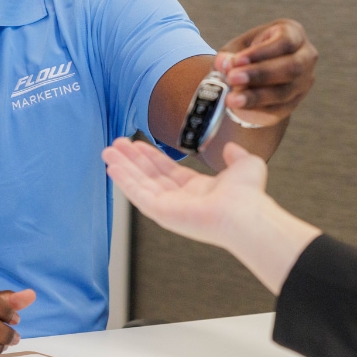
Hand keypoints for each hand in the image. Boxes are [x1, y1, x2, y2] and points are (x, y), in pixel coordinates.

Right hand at [102, 137, 270, 247]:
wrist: (244, 212)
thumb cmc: (248, 195)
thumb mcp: (245, 165)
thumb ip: (235, 155)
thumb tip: (230, 148)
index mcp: (197, 189)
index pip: (167, 171)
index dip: (150, 156)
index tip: (136, 144)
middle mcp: (180, 199)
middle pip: (149, 175)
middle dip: (132, 159)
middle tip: (116, 144)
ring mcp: (169, 207)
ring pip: (140, 183)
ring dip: (123, 167)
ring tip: (108, 151)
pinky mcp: (160, 212)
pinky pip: (137, 194)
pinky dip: (124, 180)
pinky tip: (112, 166)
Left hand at [215, 19, 316, 126]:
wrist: (254, 77)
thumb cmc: (247, 55)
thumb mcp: (236, 49)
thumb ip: (229, 56)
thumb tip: (224, 63)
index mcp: (294, 34)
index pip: (284, 42)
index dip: (261, 52)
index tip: (237, 60)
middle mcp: (305, 58)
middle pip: (291, 67)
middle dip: (260, 74)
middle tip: (232, 78)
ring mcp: (303, 83)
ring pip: (285, 92)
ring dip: (256, 96)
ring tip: (232, 98)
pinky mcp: (294, 103)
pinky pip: (277, 110)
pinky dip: (256, 109)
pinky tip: (239, 107)